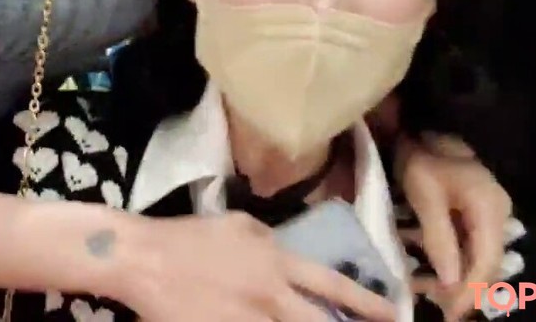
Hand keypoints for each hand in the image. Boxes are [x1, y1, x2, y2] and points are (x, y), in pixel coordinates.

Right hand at [118, 212, 395, 321]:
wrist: (144, 259)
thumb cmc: (189, 236)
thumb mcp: (237, 224)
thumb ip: (269, 239)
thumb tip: (287, 254)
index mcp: (275, 262)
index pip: (331, 284)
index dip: (364, 300)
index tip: (390, 312)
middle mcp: (268, 296)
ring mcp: (246, 321)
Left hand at [396, 134, 510, 319]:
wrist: (425, 124)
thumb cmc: (423, 155)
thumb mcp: (425, 196)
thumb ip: (440, 239)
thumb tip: (451, 281)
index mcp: (490, 209)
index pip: (486, 262)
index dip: (470, 291)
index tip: (452, 313)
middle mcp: (499, 213)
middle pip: (488, 262)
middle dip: (466, 290)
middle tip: (444, 312)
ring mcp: (492, 212)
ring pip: (481, 256)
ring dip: (461, 278)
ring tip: (438, 299)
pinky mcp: (479, 211)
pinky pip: (473, 243)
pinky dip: (458, 261)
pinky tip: (442, 273)